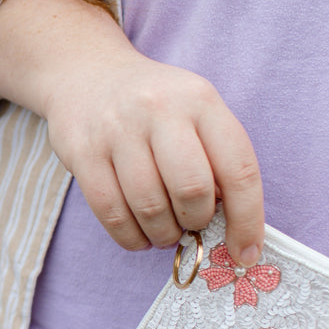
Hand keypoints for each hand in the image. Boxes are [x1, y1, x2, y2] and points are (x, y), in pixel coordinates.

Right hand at [42, 42, 264, 261]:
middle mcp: (159, 109)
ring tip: (163, 231)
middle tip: (190, 225)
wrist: (86, 75)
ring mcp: (116, 129)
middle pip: (192, 190)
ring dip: (162, 234)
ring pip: (150, 207)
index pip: (238, 169)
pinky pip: (111, 212)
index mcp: (200, 101)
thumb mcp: (194, 112)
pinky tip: (137, 235)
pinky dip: (129, 237)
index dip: (247, 220)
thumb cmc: (153, 106)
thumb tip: (232, 227)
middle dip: (196, 222)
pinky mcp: (82, 150)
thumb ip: (217, 159)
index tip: (246, 253)